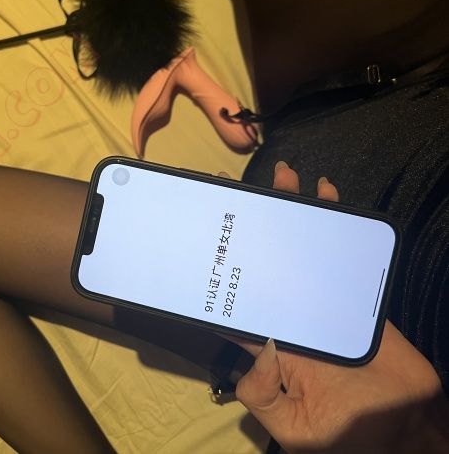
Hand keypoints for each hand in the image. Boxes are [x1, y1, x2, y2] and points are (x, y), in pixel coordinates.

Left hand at [218, 161, 447, 453]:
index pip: (231, 297)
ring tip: (282, 178)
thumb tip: (251, 349)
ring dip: (289, 212)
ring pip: (297, 249)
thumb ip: (262, 391)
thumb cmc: (344, 432)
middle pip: (262, 260)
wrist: (405, 429)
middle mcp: (286, 311)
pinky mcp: (352, 293)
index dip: (215, 266)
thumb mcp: (292, 423)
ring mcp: (318, 299)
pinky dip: (333, 226)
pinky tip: (326, 196)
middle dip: (252, 224)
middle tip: (236, 188)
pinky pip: (338, 254)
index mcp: (264, 340)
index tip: (202, 230)